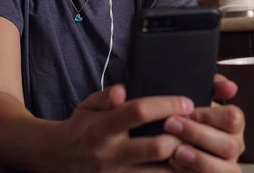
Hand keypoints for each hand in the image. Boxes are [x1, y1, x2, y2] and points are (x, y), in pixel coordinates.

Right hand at [57, 84, 193, 172]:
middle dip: (180, 137)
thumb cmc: (80, 127)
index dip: (166, 105)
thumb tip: (123, 90)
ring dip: (179, 160)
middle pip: (155, 148)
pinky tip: (179, 163)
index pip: (138, 112)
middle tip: (195, 127)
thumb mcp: (87, 105)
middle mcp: (111, 154)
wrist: (57, 159)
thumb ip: (105, 96)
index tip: (187, 102)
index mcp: (102, 127)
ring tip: (194, 147)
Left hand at [164, 74, 244, 171]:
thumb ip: (213, 86)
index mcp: (233, 124)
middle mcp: (234, 146)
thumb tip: (229, 87)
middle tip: (172, 126)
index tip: (186, 111)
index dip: (208, 115)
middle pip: (229, 145)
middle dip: (197, 135)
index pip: (233, 118)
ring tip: (176, 151)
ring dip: (198, 159)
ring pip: (223, 169)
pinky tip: (175, 165)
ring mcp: (226, 166)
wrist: (169, 141)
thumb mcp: (198, 97)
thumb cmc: (187, 119)